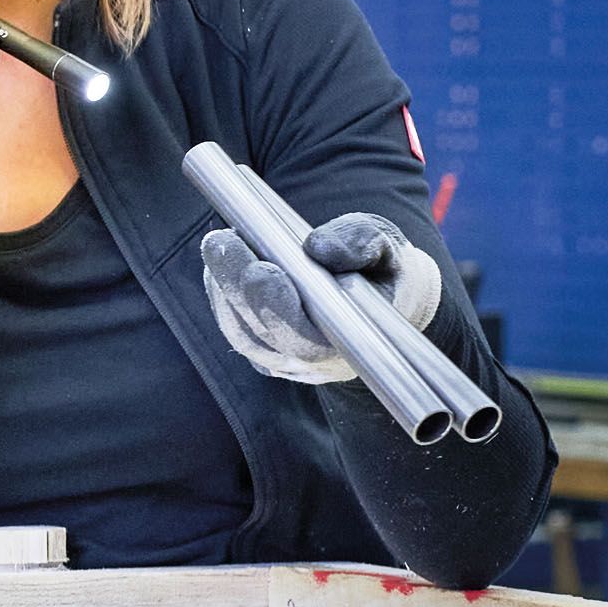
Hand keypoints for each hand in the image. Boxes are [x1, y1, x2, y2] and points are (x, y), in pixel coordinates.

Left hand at [200, 210, 441, 384]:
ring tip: (219, 243)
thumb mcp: (386, 244)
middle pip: (264, 334)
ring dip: (224, 288)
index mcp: (355, 345)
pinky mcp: (269, 351)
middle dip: (238, 285)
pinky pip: (238, 329)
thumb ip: (362, 242)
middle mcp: (317, 365)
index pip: (307, 341)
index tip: (263, 268)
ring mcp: (290, 363)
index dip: (278, 308)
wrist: (388, 298)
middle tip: (221, 241)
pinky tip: (221, 259)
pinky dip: (223, 295)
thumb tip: (319, 247)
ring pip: (243, 334)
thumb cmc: (384, 269)